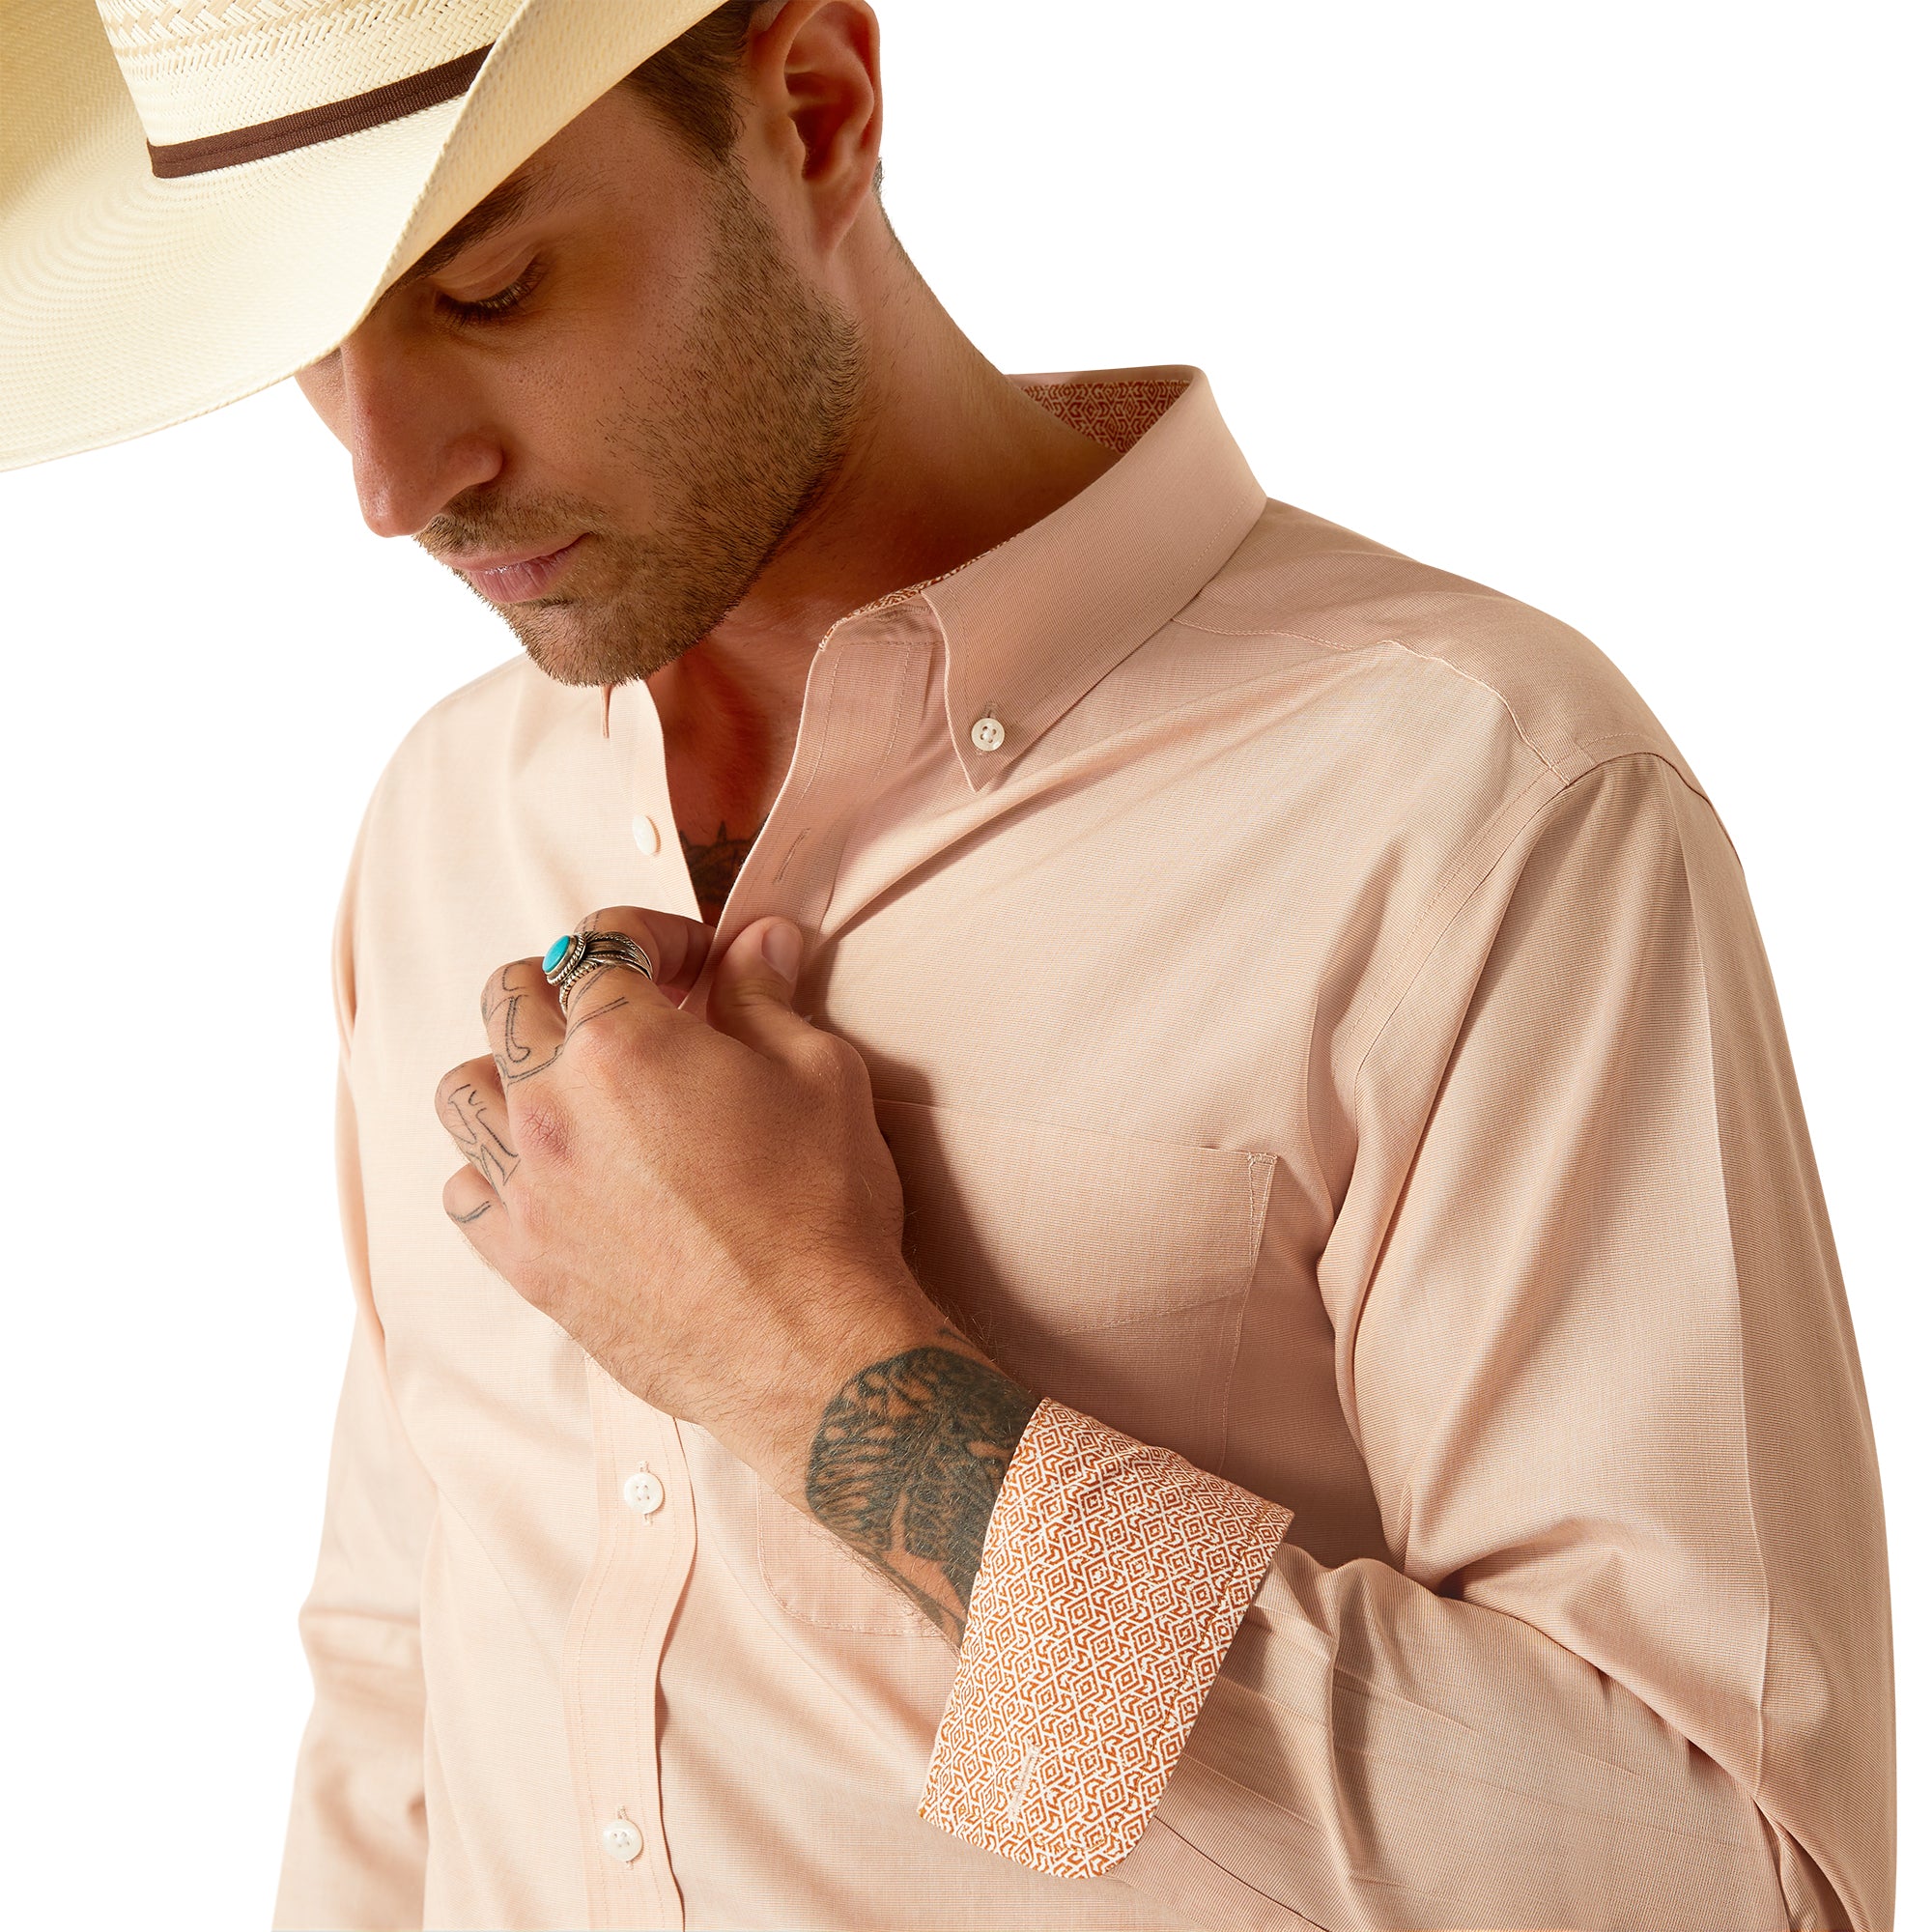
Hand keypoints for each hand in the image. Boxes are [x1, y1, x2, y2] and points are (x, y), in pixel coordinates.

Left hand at [435, 906, 950, 1500]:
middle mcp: (552, 1106)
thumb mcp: (819, 1073)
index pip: (600, 943)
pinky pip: (464, 1193)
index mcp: (622, 1043)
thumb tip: (759, 940)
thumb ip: (766, 996)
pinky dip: (492, 1168)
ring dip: (510, 1065)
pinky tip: (548, 1172)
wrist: (809, 1347)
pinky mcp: (526, 1263)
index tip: (700, 960)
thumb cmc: (823, 1206)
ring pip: (462, 1090)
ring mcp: (528, 1188)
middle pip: (510, 997)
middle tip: (631, 1005)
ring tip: (570, 1082)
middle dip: (568, 980)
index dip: (655, 935)